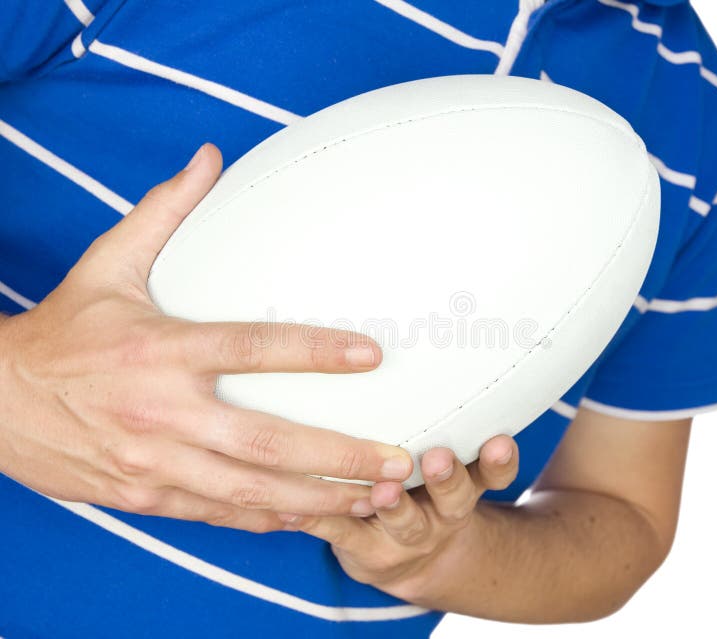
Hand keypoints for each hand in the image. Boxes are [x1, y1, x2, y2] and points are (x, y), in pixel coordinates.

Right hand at [0, 144, 411, 532]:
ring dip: (320, 500)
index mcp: (161, 350)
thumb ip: (164, 213)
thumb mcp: (106, 264)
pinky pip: (220, 515)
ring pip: (252, 492)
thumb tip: (210, 157)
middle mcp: (163, 412)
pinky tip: (315, 520)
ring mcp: (155, 463)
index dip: (315, 351)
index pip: (252, 348)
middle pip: (268, 440)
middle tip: (399, 462)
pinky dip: (271, 521)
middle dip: (341, 456)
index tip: (372, 355)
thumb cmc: (64, 330)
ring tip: (377, 502)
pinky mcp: (147, 496)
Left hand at [281, 435, 518, 601]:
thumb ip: (441, 418)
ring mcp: (406, 536)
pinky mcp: (365, 550)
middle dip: (447, 478)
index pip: (493, 473)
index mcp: (465, 484)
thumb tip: (419, 344)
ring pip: (405, 521)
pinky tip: (296, 507)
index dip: (499, 460)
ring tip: (382, 490)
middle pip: (456, 498)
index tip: (498, 441)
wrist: (412, 559)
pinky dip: (319, 519)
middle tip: (438, 458)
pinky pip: (341, 534)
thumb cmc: (423, 487)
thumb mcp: (445, 462)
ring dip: (394, 504)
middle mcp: (443, 512)